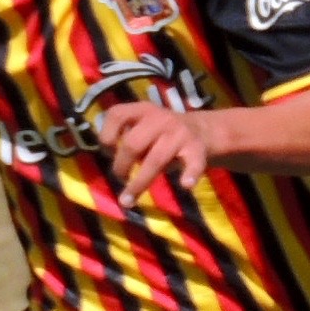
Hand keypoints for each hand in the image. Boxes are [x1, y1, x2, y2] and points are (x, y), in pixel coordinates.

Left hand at [90, 101, 209, 206]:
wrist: (203, 130)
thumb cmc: (162, 135)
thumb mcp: (143, 128)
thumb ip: (127, 139)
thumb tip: (112, 162)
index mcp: (143, 110)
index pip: (117, 114)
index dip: (107, 135)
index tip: (109, 152)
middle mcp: (161, 118)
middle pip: (133, 143)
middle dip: (121, 166)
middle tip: (120, 178)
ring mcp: (180, 133)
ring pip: (156, 159)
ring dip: (139, 183)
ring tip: (128, 200)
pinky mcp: (197, 149)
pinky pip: (193, 163)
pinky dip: (190, 174)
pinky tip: (186, 185)